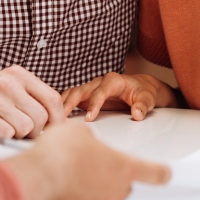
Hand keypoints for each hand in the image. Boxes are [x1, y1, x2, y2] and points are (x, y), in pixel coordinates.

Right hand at [0, 66, 64, 138]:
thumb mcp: (10, 86)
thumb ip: (34, 97)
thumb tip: (62, 122)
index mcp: (18, 73)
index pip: (52, 98)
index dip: (58, 119)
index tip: (56, 129)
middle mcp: (6, 82)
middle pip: (41, 117)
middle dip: (36, 130)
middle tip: (25, 131)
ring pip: (25, 128)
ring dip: (19, 135)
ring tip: (6, 127)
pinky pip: (7, 134)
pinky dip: (3, 137)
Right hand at [5, 122, 169, 199]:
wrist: (38, 178)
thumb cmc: (60, 154)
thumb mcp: (79, 131)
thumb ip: (91, 137)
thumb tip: (85, 141)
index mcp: (124, 167)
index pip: (155, 173)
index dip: (161, 172)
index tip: (166, 173)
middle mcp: (116, 191)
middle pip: (124, 184)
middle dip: (112, 174)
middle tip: (94, 163)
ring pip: (103, 194)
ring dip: (94, 185)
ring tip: (73, 172)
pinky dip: (78, 196)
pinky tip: (64, 185)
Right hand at [61, 72, 176, 120]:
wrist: (141, 89)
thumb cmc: (144, 92)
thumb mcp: (148, 98)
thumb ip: (142, 105)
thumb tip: (137, 114)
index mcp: (113, 80)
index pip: (100, 91)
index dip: (94, 104)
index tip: (89, 118)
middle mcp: (99, 82)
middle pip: (80, 90)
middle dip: (69, 103)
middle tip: (60, 117)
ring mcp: (91, 89)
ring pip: (72, 94)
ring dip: (62, 105)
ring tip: (51, 118)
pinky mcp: (87, 97)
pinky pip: (71, 100)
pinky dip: (62, 107)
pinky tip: (54, 118)